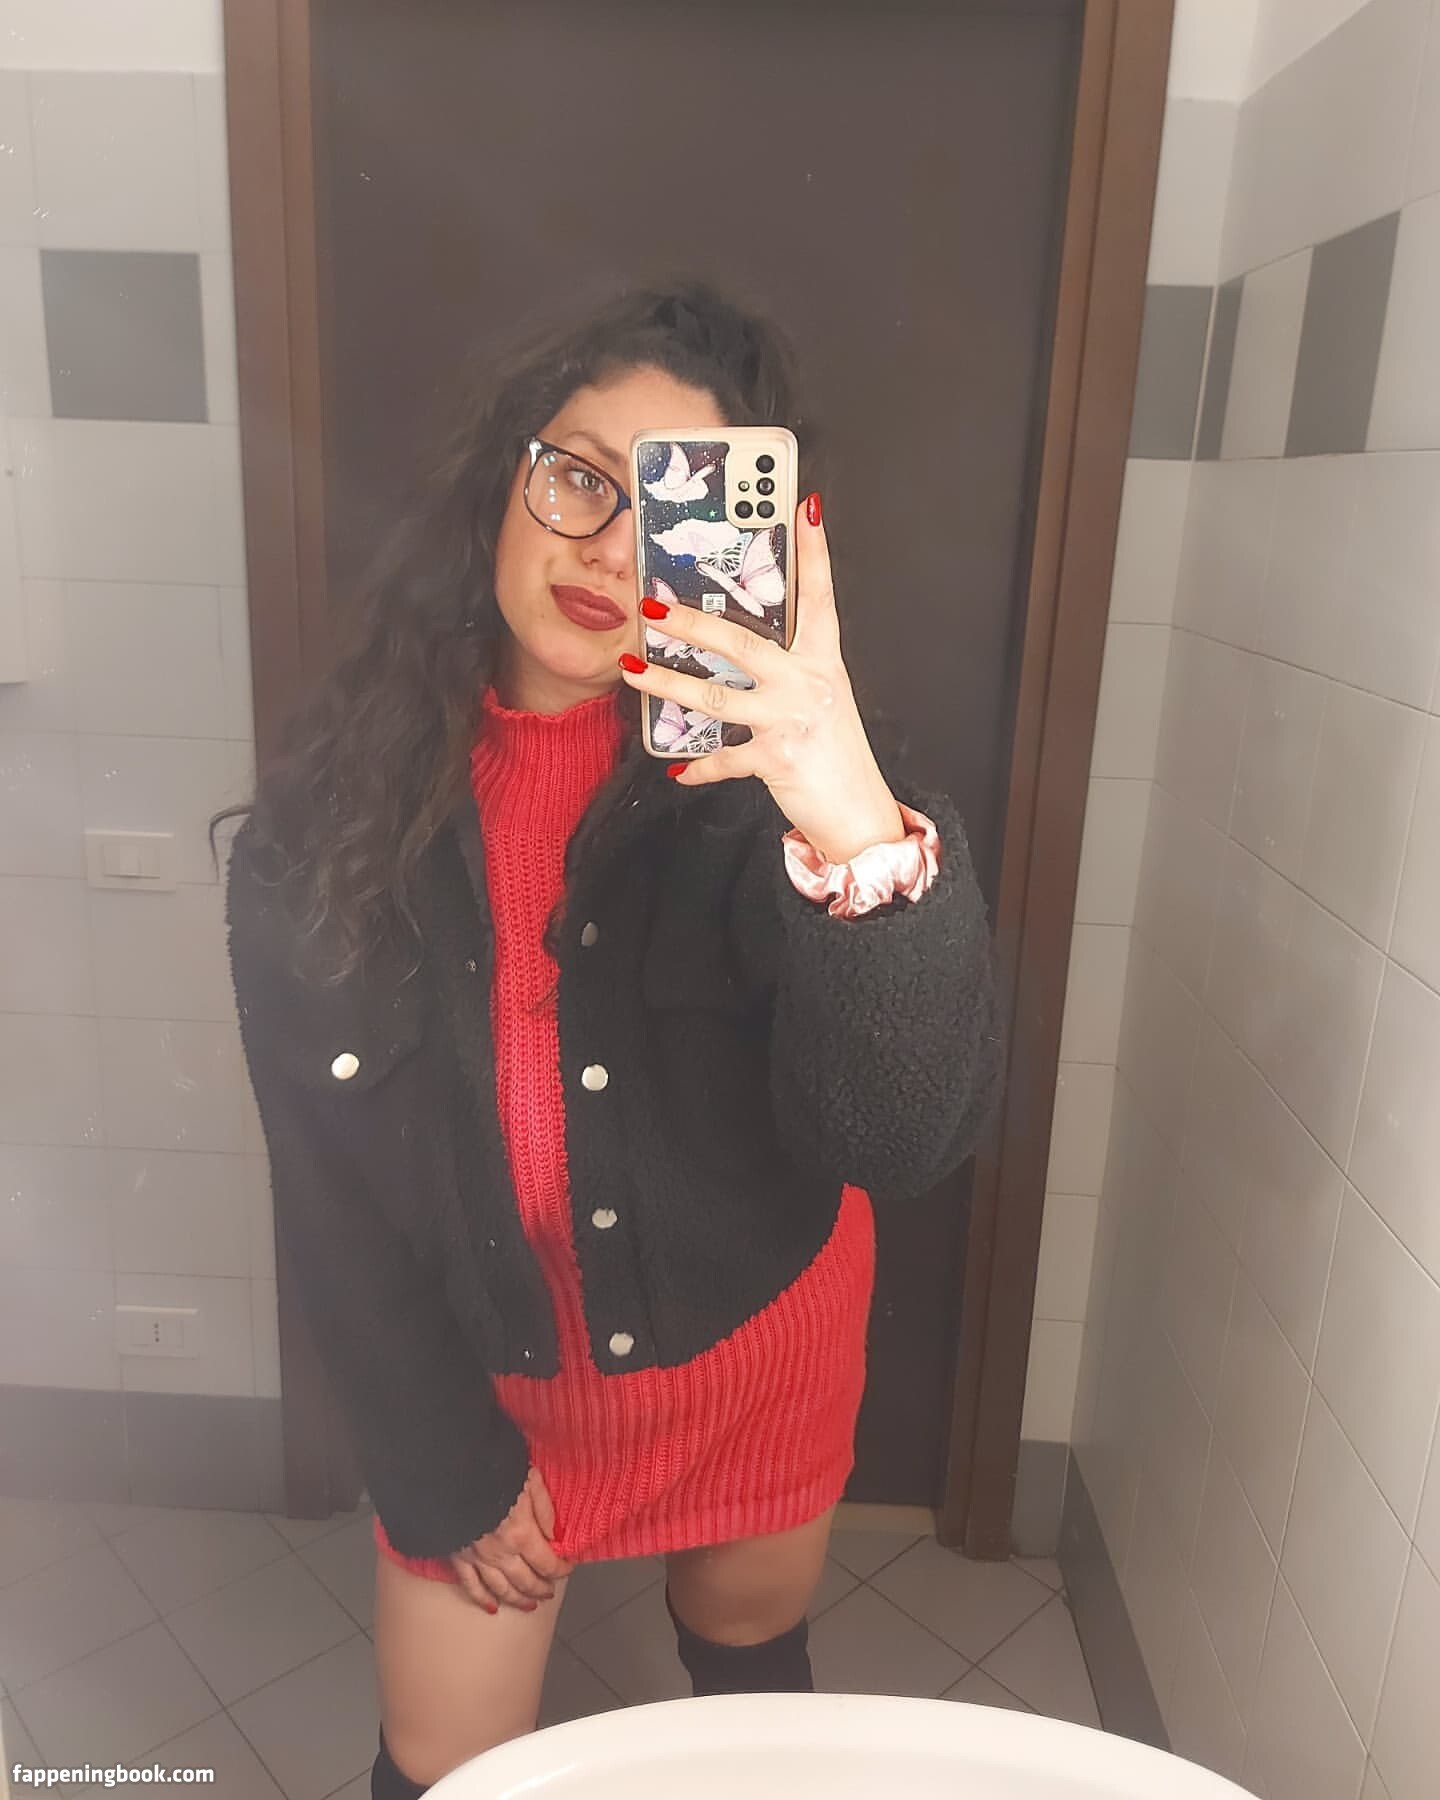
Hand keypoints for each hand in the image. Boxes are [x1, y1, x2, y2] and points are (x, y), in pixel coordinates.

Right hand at [448, 1466, 573, 1613]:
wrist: (454, 1471)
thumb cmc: (495, 1471)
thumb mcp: (529, 1481)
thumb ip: (544, 1510)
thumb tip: (554, 1536)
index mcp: (521, 1534)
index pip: (547, 1563)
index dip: (561, 1569)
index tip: (567, 1568)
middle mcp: (501, 1553)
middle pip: (527, 1581)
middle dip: (542, 1588)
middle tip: (550, 1591)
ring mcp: (479, 1558)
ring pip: (502, 1589)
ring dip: (518, 1600)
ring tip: (530, 1605)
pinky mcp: (459, 1557)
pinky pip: (471, 1586)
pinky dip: (482, 1599)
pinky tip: (493, 1608)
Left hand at [618, 493, 905, 864]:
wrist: (858, 809)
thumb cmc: (835, 750)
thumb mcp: (821, 696)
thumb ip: (789, 667)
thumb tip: (740, 644)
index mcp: (824, 660)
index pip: (819, 596)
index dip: (814, 551)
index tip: (806, 506)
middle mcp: (808, 683)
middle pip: (742, 643)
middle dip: (692, 622)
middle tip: (653, 606)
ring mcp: (790, 720)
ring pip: (715, 696)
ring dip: (666, 683)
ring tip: (632, 669)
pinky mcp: (775, 758)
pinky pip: (723, 757)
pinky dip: (698, 766)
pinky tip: (677, 768)